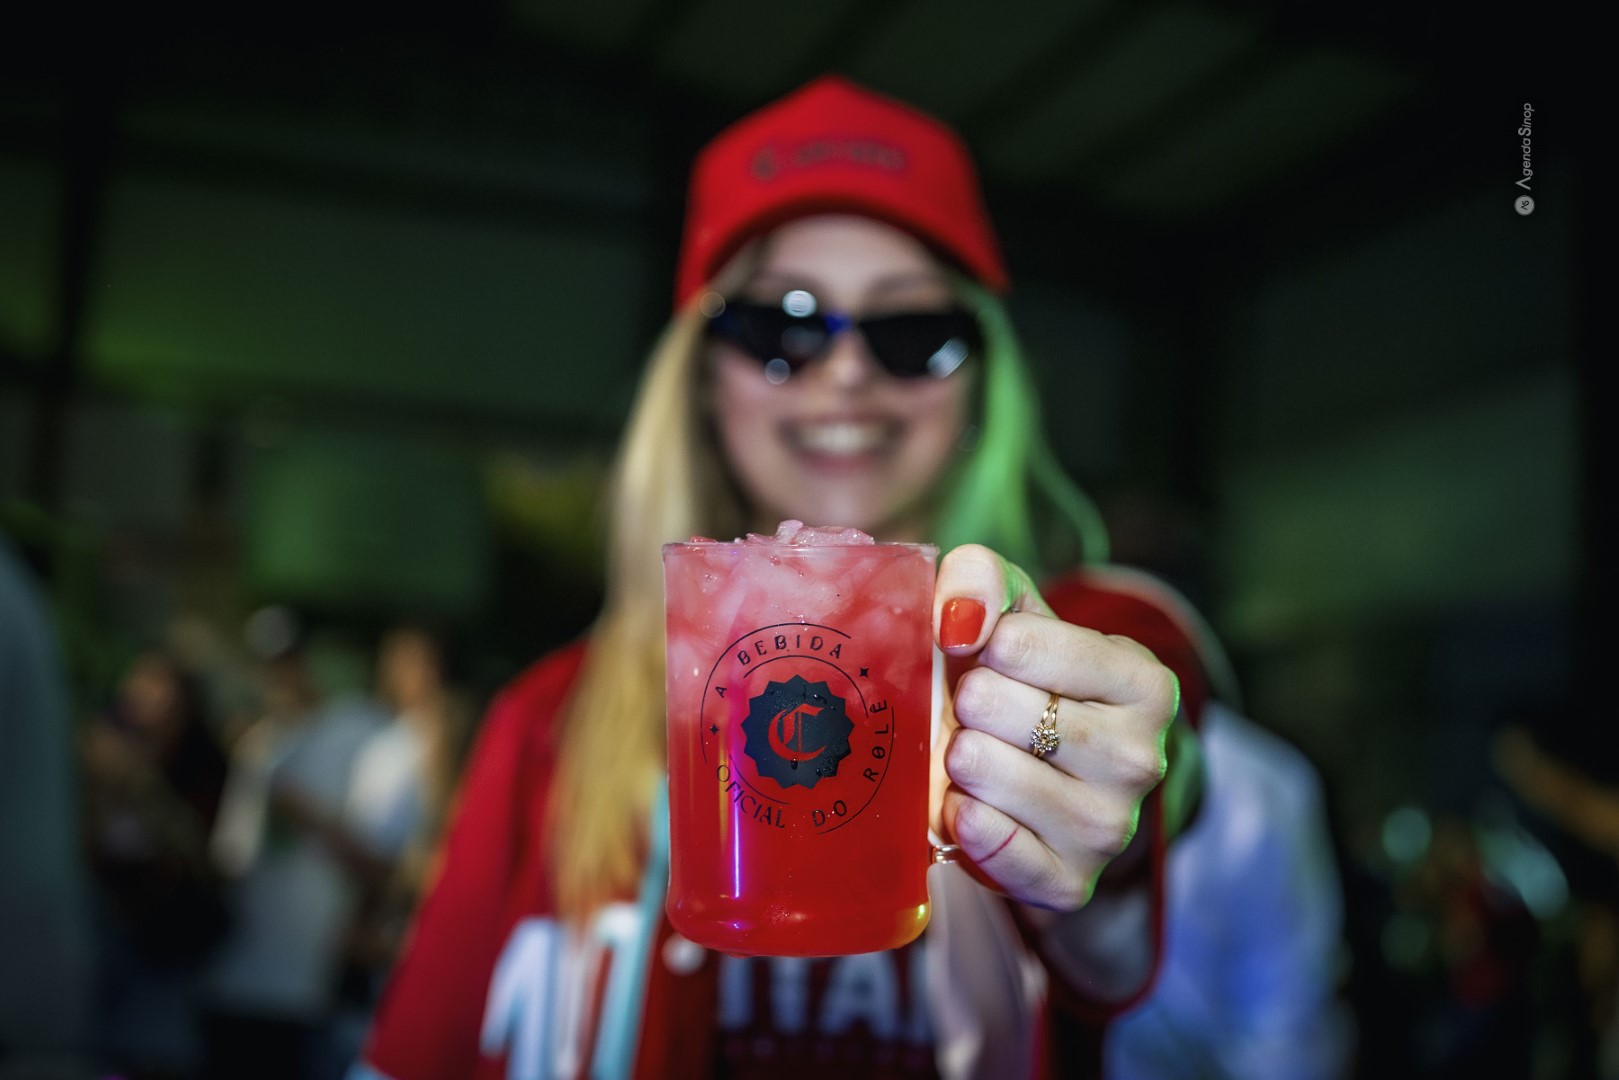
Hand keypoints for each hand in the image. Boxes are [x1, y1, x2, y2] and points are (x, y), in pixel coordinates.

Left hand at [930, 545, 1180, 910]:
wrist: (1042, 777)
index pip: (1023, 642)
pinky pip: (990, 845)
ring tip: (973, 753)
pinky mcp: (1069, 882)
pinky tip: (967, 804)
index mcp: (1145, 685)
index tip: (992, 656)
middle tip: (980, 711)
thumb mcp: (1015, 613)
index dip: (986, 645)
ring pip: (988, 770)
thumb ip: (982, 581)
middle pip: (1001, 707)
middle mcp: (1143, 759)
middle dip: (969, 702)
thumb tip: (959, 620)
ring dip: (959, 757)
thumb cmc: (1023, 681)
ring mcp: (1110, 827)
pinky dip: (962, 820)